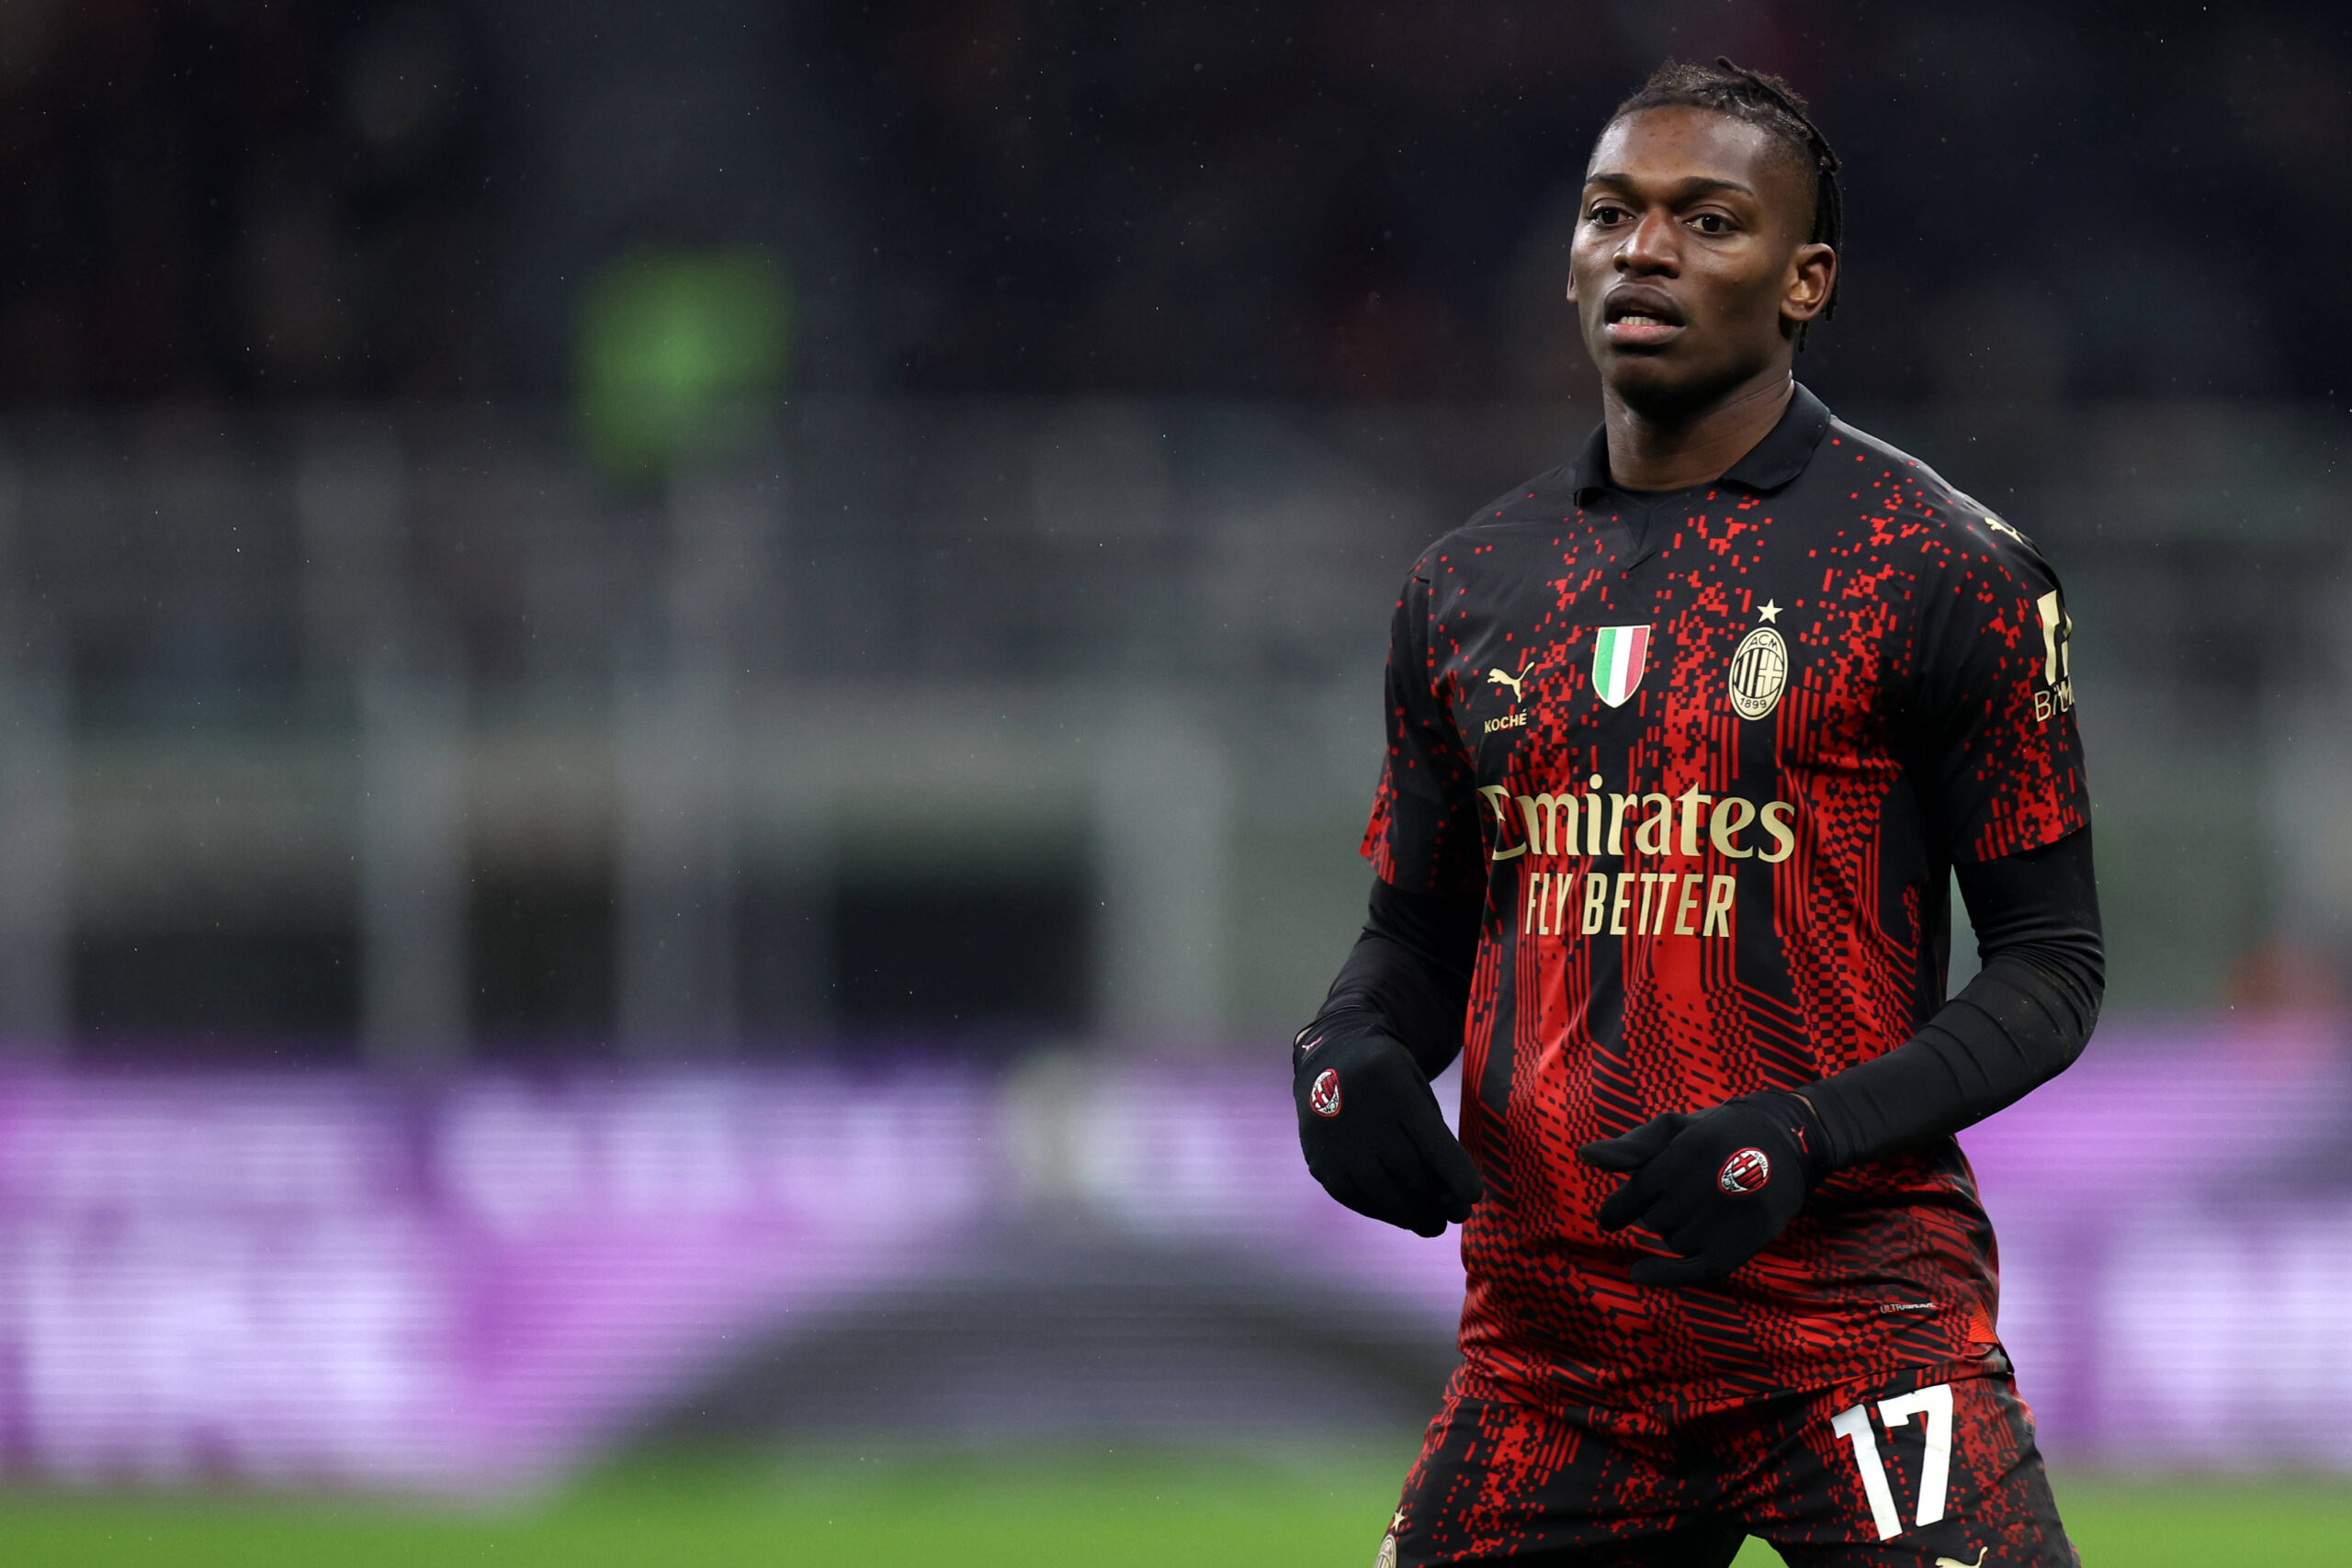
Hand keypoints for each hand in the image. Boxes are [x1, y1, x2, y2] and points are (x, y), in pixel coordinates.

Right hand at [1293, 1012, 1482, 1237]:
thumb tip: (1452, 1198)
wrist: (1329, 1061)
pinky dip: (1383, 1212)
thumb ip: (1434, 1134)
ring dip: (1412, 1216)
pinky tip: (1399, 1213)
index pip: (1432, 1140)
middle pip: (1409, 1173)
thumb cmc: (1389, 1081)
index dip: (1456, 1173)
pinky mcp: (1319, 1164)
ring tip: (1430, 1224)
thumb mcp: (1416, 1089)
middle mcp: (1361, 1115)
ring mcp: (1335, 1142)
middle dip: (1437, 1203)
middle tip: (1457, 1216)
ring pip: (1382, 1194)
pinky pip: (1356, 1200)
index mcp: (1395, 1086)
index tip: (1473, 1198)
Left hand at [1577, 1091, 1825, 1285]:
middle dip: (1657, 1213)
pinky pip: (1698, 1268)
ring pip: (1675, 1242)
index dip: (1618, 1209)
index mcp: (1689, 1150)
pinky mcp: (1750, 1238)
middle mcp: (1711, 1182)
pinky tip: (1639, 1273)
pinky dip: (1666, 1275)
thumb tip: (1585, 1156)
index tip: (1609, 1219)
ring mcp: (1732, 1213)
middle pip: (1654, 1220)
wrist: (1789, 1141)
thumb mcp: (1676, 1128)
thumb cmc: (1718, 1134)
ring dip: (1676, 1232)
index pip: (1637, 1193)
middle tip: (1681, 1197)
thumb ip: (1632, 1146)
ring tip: (1700, 1209)